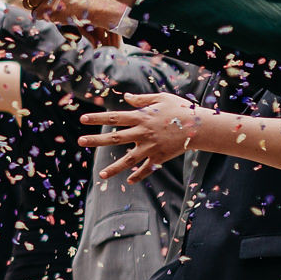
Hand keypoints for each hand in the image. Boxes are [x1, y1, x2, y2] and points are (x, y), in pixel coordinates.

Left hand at [79, 92, 201, 181]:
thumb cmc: (181, 110)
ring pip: (128, 160)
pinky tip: (129, 181)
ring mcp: (150, 147)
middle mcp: (143, 133)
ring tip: (101, 175)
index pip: (114, 118)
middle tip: (80, 141)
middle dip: (96, 140)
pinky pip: (146, 169)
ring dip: (114, 168)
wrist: (200, 127)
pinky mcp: (160, 157)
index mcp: (141, 117)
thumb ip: (142, 99)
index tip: (83, 119)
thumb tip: (126, 98)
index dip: (98, 118)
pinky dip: (138, 175)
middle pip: (115, 138)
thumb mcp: (162, 98)